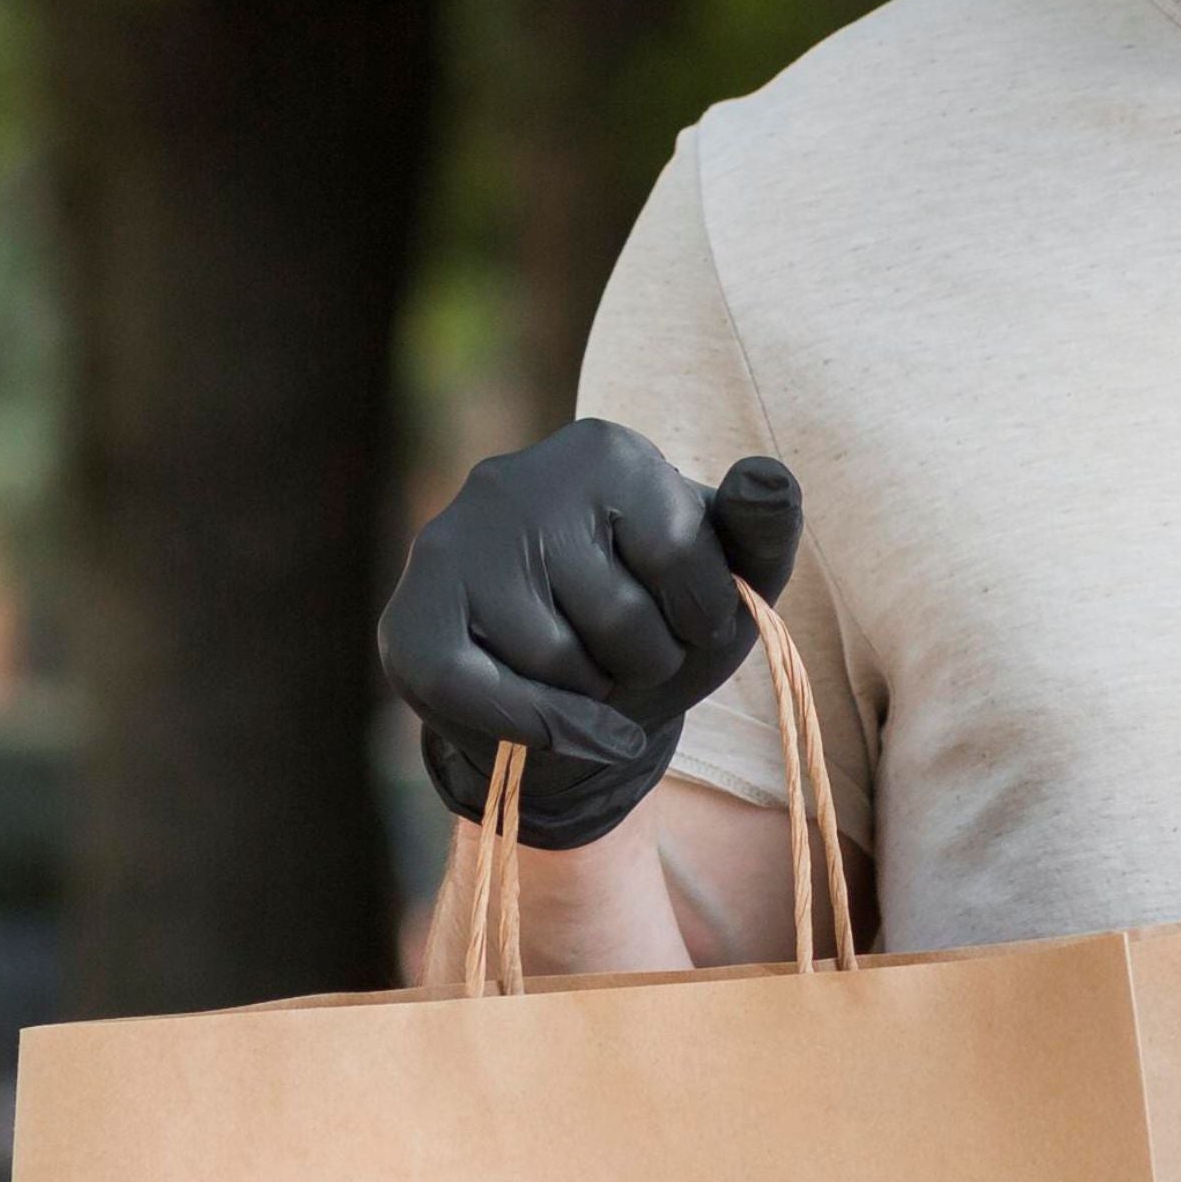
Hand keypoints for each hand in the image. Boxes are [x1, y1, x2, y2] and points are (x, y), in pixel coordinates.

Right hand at [377, 422, 804, 848]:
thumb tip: (770, 476)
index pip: (682, 553)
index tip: (692, 616)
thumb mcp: (735, 577)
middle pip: (619, 615)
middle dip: (647, 661)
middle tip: (632, 650)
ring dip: (597, 695)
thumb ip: (765, 525)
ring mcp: (450, 546)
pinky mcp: (411, 622)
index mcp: (606, 451)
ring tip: (590, 669)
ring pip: (557, 662)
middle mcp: (514, 479)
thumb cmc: (667, 620)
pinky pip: (485, 697)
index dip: (704, 616)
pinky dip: (546, 730)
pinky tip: (571, 727)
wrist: (585, 699)